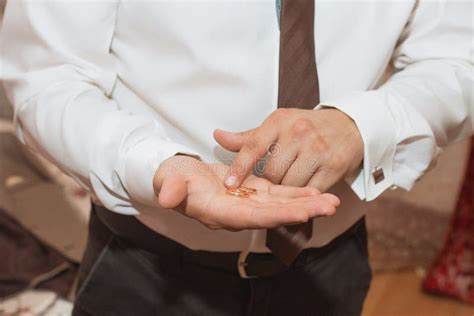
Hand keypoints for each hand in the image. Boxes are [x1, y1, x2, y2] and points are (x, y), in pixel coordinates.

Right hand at [153, 155, 338, 230]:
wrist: (178, 175)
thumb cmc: (172, 177)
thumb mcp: (169, 179)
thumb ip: (170, 189)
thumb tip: (166, 198)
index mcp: (219, 212)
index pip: (252, 217)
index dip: (277, 216)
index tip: (302, 213)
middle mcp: (238, 213)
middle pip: (274, 215)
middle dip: (302, 211)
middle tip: (330, 207)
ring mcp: (247, 203)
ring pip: (281, 206)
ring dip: (306, 204)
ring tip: (332, 201)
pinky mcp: (253, 192)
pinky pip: (278, 195)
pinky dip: (296, 194)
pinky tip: (315, 192)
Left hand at [214, 108, 362, 191]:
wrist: (350, 125)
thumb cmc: (307, 126)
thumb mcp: (278, 124)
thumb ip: (249, 137)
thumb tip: (218, 135)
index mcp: (280, 121)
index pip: (254, 145)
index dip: (240, 167)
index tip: (228, 183)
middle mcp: (298, 133)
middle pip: (271, 172)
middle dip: (268, 183)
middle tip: (271, 182)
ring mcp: (317, 150)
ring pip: (289, 184)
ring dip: (285, 190)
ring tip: (288, 184)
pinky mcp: (334, 167)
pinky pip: (310, 190)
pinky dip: (303, 195)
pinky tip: (302, 191)